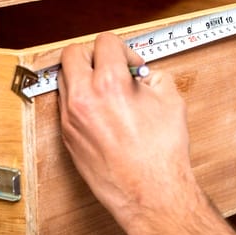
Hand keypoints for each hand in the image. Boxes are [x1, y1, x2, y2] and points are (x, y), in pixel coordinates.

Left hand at [58, 33, 235, 234]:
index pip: (105, 42)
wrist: (150, 192)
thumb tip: (142, 74)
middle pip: (73, 53)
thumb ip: (153, 76)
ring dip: (83, 74)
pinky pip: (66, 103)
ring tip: (106, 88)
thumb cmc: (162, 153)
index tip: (133, 65)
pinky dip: (80, 98)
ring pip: (64, 77)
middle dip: (94, 54)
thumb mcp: (171, 100)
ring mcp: (71, 118)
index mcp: (109, 83)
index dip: (124, 50)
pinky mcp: (68, 136)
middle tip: (111, 66)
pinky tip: (102, 110)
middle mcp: (84, 98)